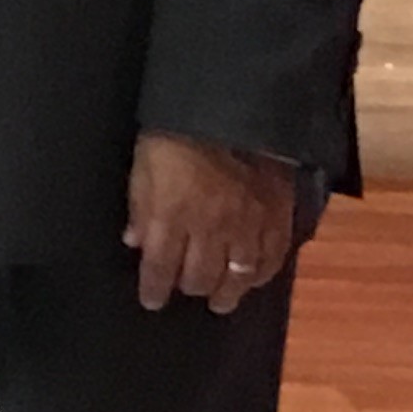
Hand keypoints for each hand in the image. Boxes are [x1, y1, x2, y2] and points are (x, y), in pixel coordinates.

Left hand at [125, 131, 299, 314]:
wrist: (234, 109)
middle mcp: (210, 230)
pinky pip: (271, 261)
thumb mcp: (143, 165)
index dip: (154, 289)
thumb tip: (135, 242)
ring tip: (219, 302)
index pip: (160, 267)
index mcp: (172, 216)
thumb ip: (139, 206)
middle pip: (200, 277)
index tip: (152, 301)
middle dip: (189, 288)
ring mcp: (248, 227)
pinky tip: (252, 281)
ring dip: (226, 293)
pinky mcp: (277, 219)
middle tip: (186, 290)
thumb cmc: (176, 133)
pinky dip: (260, 276)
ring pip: (237, 277)